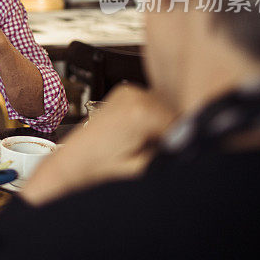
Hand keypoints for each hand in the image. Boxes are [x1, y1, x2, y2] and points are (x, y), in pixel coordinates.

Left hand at [20, 84, 177, 205]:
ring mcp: (129, 92)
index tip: (168, 150)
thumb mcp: (142, 167)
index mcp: (142, 113)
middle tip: (150, 148)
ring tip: (140, 141)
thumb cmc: (100, 166)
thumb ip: (167, 154)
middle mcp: (136, 96)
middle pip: (173, 113)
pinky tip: (135, 131)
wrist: (74, 160)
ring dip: (160, 123)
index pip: (181, 124)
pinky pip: (150, 103)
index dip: (178, 141)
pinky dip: (149, 116)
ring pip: (164, 107)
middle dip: (169, 131)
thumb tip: (184, 144)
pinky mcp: (124, 93)